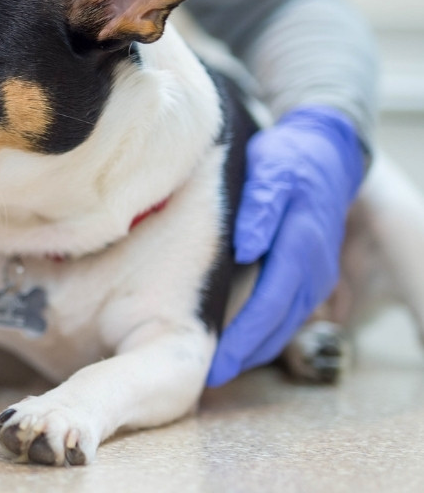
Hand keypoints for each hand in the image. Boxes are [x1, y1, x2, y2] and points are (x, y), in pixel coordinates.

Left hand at [207, 106, 365, 386]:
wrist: (326, 155)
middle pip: (278, 324)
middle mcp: (313, 268)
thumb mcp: (270, 170)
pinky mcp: (313, 276)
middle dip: (244, 355)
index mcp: (300, 246)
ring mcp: (317, 275)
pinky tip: (240, 342)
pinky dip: (266, 333)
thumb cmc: (288, 161)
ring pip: (286, 324)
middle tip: (206, 379)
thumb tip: (246, 246)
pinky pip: (289, 314)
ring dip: (255, 350)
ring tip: (218, 368)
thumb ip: (259, 206)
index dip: (242, 338)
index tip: (214, 363)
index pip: (269, 304)